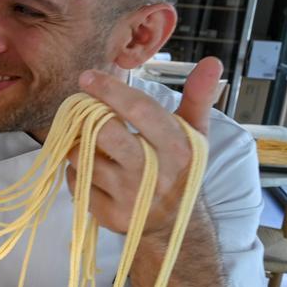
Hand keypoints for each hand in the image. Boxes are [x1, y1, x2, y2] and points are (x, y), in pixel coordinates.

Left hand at [67, 58, 221, 238]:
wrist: (172, 225)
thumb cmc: (179, 169)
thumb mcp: (194, 134)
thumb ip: (198, 97)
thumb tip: (212, 62)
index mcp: (177, 147)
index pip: (139, 109)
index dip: (110, 89)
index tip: (87, 76)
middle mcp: (154, 173)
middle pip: (104, 132)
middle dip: (87, 116)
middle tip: (84, 110)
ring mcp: (129, 197)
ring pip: (81, 155)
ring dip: (79, 143)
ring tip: (92, 143)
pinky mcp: (108, 215)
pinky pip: (75, 180)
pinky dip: (76, 170)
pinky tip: (94, 169)